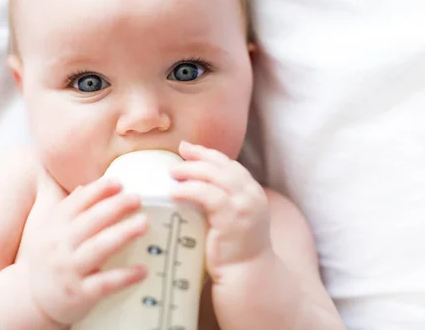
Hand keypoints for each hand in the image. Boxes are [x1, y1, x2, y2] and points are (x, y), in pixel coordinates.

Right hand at [22, 170, 147, 325]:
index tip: (118, 183)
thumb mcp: (45, 229)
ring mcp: (69, 270)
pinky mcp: (80, 294)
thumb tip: (85, 186)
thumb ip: (63, 207)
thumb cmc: (44, 259)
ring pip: (99, 248)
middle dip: (115, 207)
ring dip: (123, 234)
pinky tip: (142, 270)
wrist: (27, 301)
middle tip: (136, 198)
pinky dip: (125, 276)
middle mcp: (60, 246)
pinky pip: (105, 283)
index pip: (75, 203)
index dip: (97, 191)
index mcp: (54, 227)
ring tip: (144, 223)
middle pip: (90, 221)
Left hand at [170, 141, 272, 279]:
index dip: (208, 154)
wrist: (248, 275)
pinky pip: (208, 195)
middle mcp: (251, 194)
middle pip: (222, 165)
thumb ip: (220, 200)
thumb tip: (190, 186)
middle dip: (198, 156)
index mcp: (252, 192)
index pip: (229, 164)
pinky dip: (190, 190)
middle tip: (178, 154)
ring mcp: (244, 205)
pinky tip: (174, 192)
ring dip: (191, 170)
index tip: (188, 149)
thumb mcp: (232, 218)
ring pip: (215, 176)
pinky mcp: (232, 218)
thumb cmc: (234, 250)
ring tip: (172, 173)